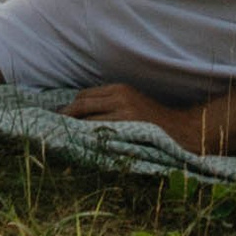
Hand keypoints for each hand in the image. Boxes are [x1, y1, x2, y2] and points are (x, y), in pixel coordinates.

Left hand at [67, 80, 200, 142]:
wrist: (181, 130)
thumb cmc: (153, 120)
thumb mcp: (131, 103)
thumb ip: (109, 105)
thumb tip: (80, 115)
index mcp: (119, 89)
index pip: (83, 96)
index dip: (69, 108)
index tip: (58, 119)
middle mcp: (120, 97)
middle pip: (81, 105)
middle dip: (66, 118)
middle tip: (53, 131)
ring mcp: (124, 112)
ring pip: (88, 119)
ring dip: (74, 129)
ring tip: (63, 140)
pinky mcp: (128, 127)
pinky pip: (100, 133)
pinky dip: (88, 138)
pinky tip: (81, 147)